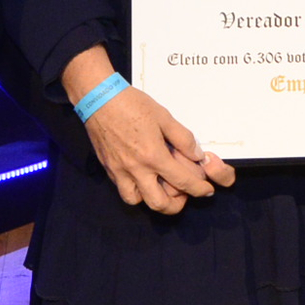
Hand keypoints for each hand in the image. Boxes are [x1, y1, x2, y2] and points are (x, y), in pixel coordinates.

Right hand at [63, 47, 234, 212]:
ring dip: (151, 199)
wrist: (98, 99)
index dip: (199, 189)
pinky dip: (135, 190)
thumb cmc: (131, 104)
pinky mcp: (109, 169)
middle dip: (176, 205)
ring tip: (161, 188)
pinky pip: (122, 189)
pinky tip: (143, 178)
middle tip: (183, 195)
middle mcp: (136, 169)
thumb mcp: (164, 116)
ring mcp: (120, 171)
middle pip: (159, 203)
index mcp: (153, 155)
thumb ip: (183, 138)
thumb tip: (197, 155)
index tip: (206, 190)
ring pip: (137, 201)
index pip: (182, 181)